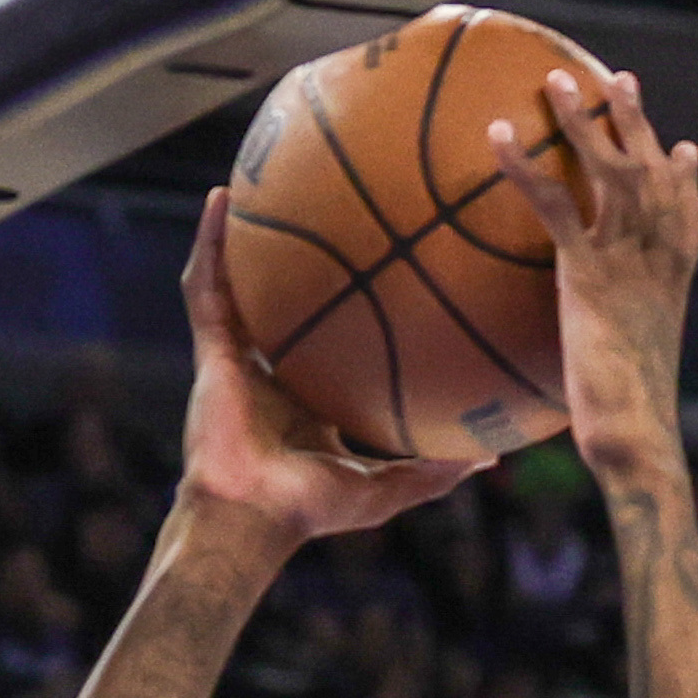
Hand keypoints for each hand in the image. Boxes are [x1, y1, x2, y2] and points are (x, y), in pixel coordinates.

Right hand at [178, 188, 483, 546]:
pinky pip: (207, 288)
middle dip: (290, 260)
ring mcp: (236, 358)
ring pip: (236, 284)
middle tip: (318, 208)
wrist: (253, 515)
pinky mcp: (211, 351)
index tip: (372, 269)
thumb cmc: (311, 509)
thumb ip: (433, 471)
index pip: (325, 341)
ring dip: (240, 236)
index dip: (341, 309)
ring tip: (253, 183)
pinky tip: (219, 199)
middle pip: (280, 302)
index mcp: (305, 398)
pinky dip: (209, 244)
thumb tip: (490, 456)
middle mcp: (269, 371)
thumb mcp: (386, 486)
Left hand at [488, 66, 697, 488]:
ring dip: (584, 120)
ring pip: (610, 170)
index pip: (690, 218)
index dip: (687, 181)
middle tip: (620, 80)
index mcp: (674, 280)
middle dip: (637, 123)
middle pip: (653, 173)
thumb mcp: (637, 373)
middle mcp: (658, 257)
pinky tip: (500, 136)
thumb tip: (615, 372)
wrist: (638, 431)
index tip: (684, 150)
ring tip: (557, 81)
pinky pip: (554, 204)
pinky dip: (525, 165)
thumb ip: (626, 350)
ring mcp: (626, 259)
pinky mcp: (588, 272)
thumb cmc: (634, 422)